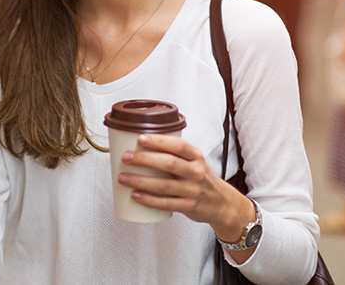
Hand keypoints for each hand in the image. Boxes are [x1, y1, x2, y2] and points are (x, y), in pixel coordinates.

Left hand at [116, 134, 254, 248]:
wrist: (222, 203)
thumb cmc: (201, 179)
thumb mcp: (195, 162)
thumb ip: (175, 154)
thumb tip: (140, 146)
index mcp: (196, 157)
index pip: (178, 145)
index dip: (159, 141)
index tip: (140, 138)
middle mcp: (196, 172)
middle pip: (168, 163)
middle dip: (144, 159)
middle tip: (126, 157)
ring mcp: (193, 190)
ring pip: (164, 185)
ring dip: (141, 181)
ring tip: (123, 178)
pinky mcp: (188, 206)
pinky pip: (166, 203)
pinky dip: (149, 200)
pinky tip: (135, 196)